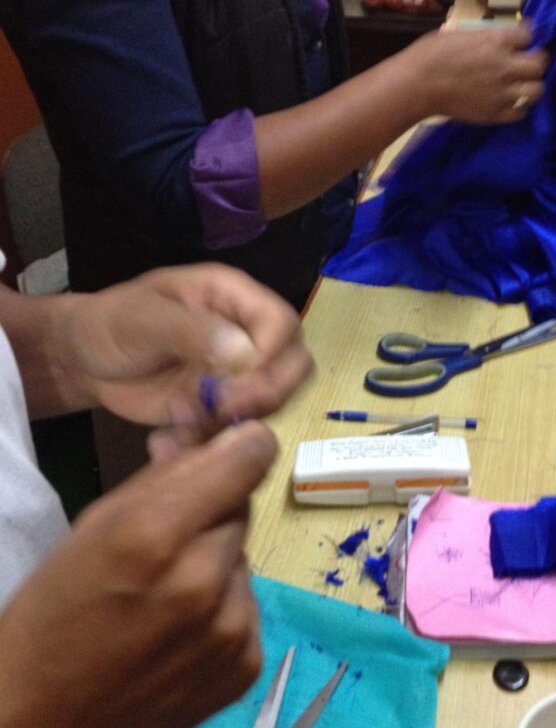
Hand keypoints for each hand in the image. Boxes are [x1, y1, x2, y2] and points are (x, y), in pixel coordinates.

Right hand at [0, 421, 274, 727]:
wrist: (43, 726)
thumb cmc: (55, 612)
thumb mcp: (94, 525)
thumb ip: (162, 477)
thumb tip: (213, 435)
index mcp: (155, 536)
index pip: (247, 459)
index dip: (242, 447)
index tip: (231, 450)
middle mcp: (204, 581)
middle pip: (241, 510)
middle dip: (211, 513)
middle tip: (166, 540)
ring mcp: (231, 630)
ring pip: (243, 560)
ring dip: (217, 563)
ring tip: (166, 596)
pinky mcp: (245, 666)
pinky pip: (247, 608)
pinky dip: (222, 610)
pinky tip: (179, 633)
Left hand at [59, 263, 312, 430]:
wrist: (87, 362)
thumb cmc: (110, 326)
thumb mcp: (141, 320)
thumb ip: (189, 330)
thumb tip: (243, 351)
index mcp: (232, 296)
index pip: (282, 321)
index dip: (272, 354)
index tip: (239, 380)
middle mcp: (247, 330)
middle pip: (295, 361)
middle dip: (269, 389)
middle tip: (224, 408)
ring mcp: (242, 369)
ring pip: (281, 394)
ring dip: (249, 413)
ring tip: (201, 416)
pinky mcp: (229, 402)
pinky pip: (251, 420)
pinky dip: (228, 432)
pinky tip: (191, 427)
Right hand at [411, 19, 547, 123]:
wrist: (418, 84)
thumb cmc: (432, 53)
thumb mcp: (461, 33)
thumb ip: (485, 38)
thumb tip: (496, 41)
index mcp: (497, 41)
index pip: (529, 34)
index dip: (525, 36)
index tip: (520, 39)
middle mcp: (506, 66)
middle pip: (540, 63)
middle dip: (535, 61)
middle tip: (526, 62)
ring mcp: (502, 92)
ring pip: (537, 90)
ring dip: (531, 85)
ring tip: (521, 85)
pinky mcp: (494, 113)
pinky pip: (520, 112)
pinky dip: (518, 107)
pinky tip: (509, 102)